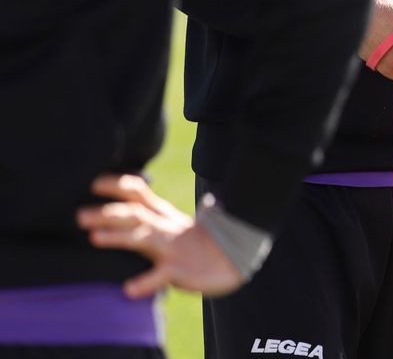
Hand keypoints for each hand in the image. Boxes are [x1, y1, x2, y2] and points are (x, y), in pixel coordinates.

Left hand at [76, 175, 242, 298]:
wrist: (233, 257)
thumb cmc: (195, 242)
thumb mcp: (171, 223)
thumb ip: (147, 214)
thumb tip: (111, 212)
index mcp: (163, 215)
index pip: (138, 193)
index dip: (116, 186)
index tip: (93, 183)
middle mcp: (166, 227)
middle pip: (136, 214)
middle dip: (108, 213)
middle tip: (79, 216)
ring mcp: (173, 248)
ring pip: (145, 238)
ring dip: (119, 237)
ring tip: (95, 238)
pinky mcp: (180, 270)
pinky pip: (161, 276)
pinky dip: (145, 282)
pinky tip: (129, 289)